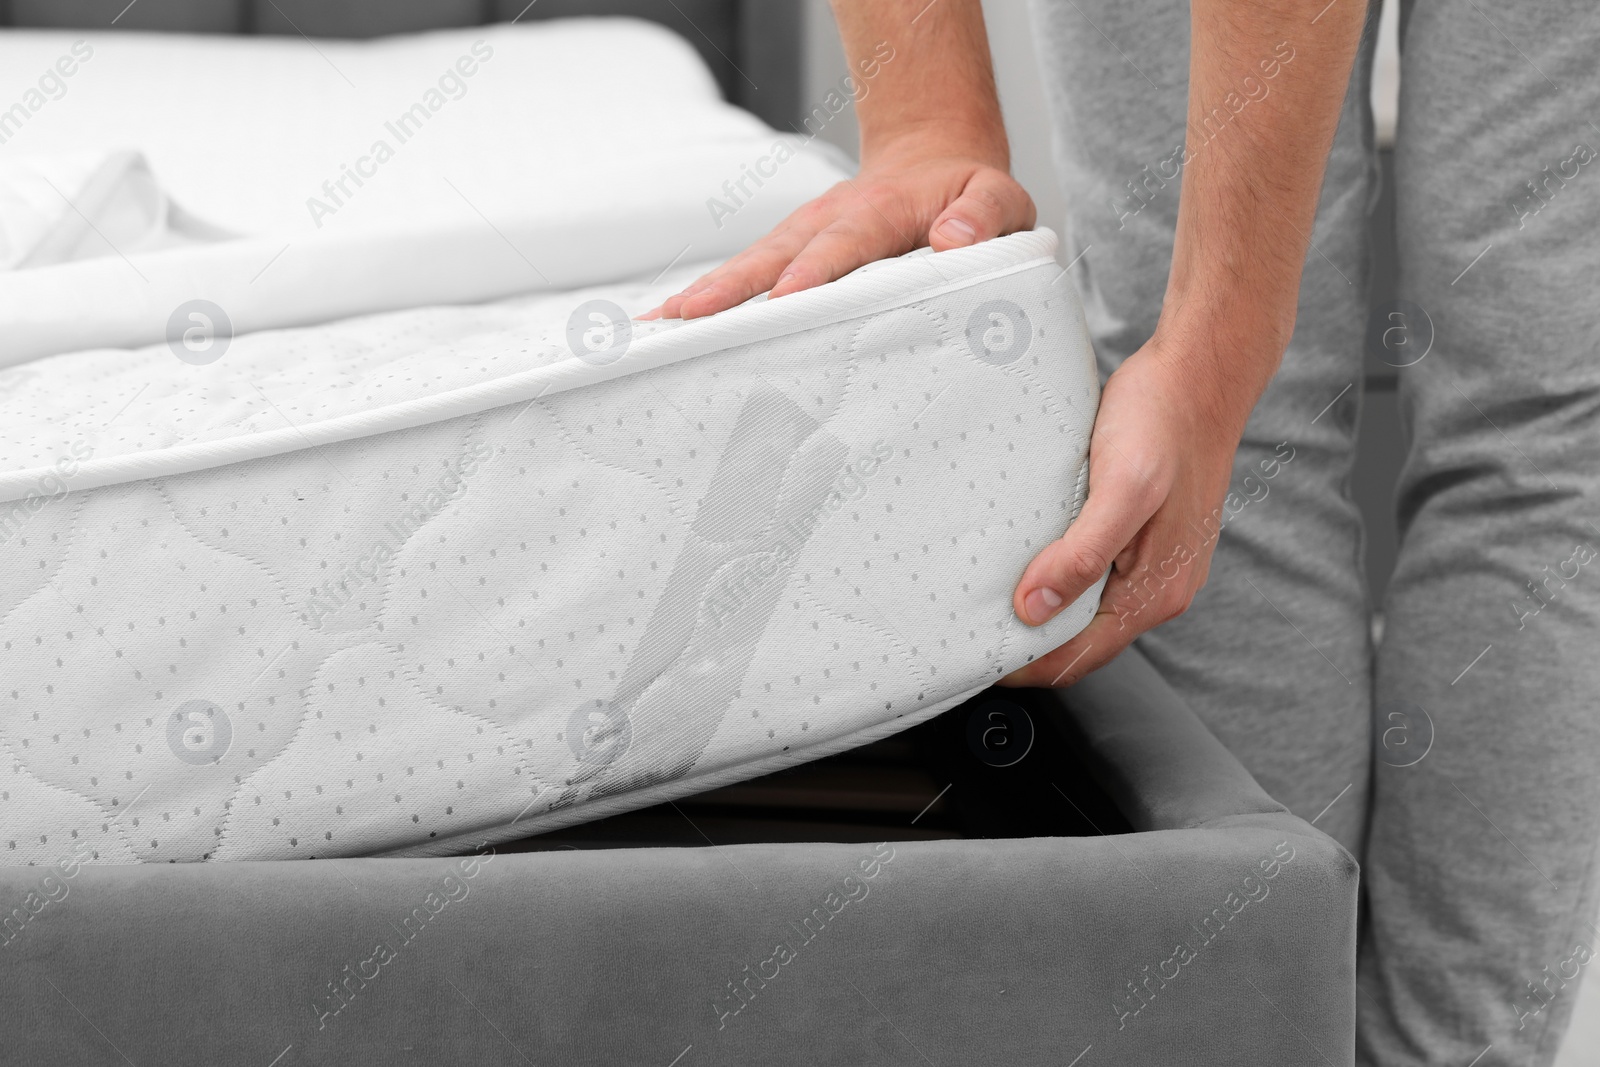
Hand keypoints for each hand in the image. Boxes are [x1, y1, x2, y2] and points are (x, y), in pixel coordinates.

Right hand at [639, 136, 1034, 320]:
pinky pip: (746, 276)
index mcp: (878, 212)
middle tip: (689, 318)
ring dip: (705, 295)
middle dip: (731, 288)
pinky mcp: (788, 254)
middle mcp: (827, 221)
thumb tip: (953, 238)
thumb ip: (984, 214)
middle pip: (774, 256)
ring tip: (661, 325)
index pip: (844, 245)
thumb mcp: (998, 197)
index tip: (785, 300)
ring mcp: (801, 237)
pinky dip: (707, 300)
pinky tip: (668, 325)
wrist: (934, 161)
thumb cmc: (966, 195)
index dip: (814, 272)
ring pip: (749, 266)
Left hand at [1000, 337, 1256, 688]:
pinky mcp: (1142, 538)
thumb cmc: (1163, 421)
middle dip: (1028, 645)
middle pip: (1081, 640)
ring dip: (1040, 613)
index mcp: (1155, 590)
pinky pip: (1092, 576)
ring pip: (1085, 610)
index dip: (1026, 666)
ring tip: (988, 603)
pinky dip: (1056, 579)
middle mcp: (1158, 586)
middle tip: (970, 633)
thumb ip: (1082, 555)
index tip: (975, 658)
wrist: (1200, 374)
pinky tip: (1024, 563)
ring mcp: (1152, 563)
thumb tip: (1034, 609)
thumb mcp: (1122, 488)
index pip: (1079, 657)